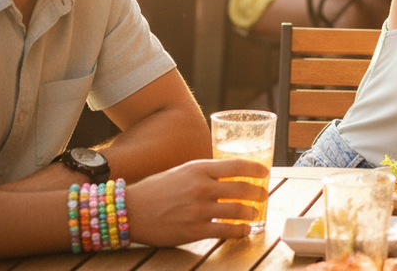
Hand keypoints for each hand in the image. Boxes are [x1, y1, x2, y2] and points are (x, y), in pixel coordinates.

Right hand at [125, 158, 268, 246]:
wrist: (132, 210)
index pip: (237, 165)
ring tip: (255, 214)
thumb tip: (230, 175)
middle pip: (242, 188)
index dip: (256, 168)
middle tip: (264, 195)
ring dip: (251, 213)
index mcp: (200, 168)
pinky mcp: (194, 230)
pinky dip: (239, 231)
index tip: (265, 172)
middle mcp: (202, 187)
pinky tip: (244, 230)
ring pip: (237, 210)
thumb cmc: (158, 188)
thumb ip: (206, 172)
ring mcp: (199, 209)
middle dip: (258, 193)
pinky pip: (225, 231)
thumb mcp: (184, 171)